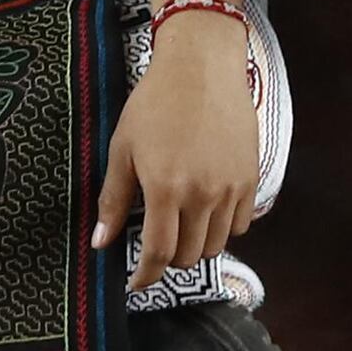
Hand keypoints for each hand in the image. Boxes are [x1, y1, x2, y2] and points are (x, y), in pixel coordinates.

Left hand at [94, 8, 264, 277]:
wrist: (202, 66)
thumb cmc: (154, 103)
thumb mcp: (124, 148)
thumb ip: (114, 200)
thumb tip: (100, 244)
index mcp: (165, 188)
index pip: (159, 254)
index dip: (146, 277)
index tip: (136, 284)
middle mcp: (202, 194)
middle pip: (189, 255)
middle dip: (169, 260)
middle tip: (157, 246)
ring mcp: (231, 187)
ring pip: (216, 245)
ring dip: (195, 246)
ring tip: (182, 228)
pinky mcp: (251, 177)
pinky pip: (240, 224)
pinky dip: (223, 228)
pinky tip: (208, 212)